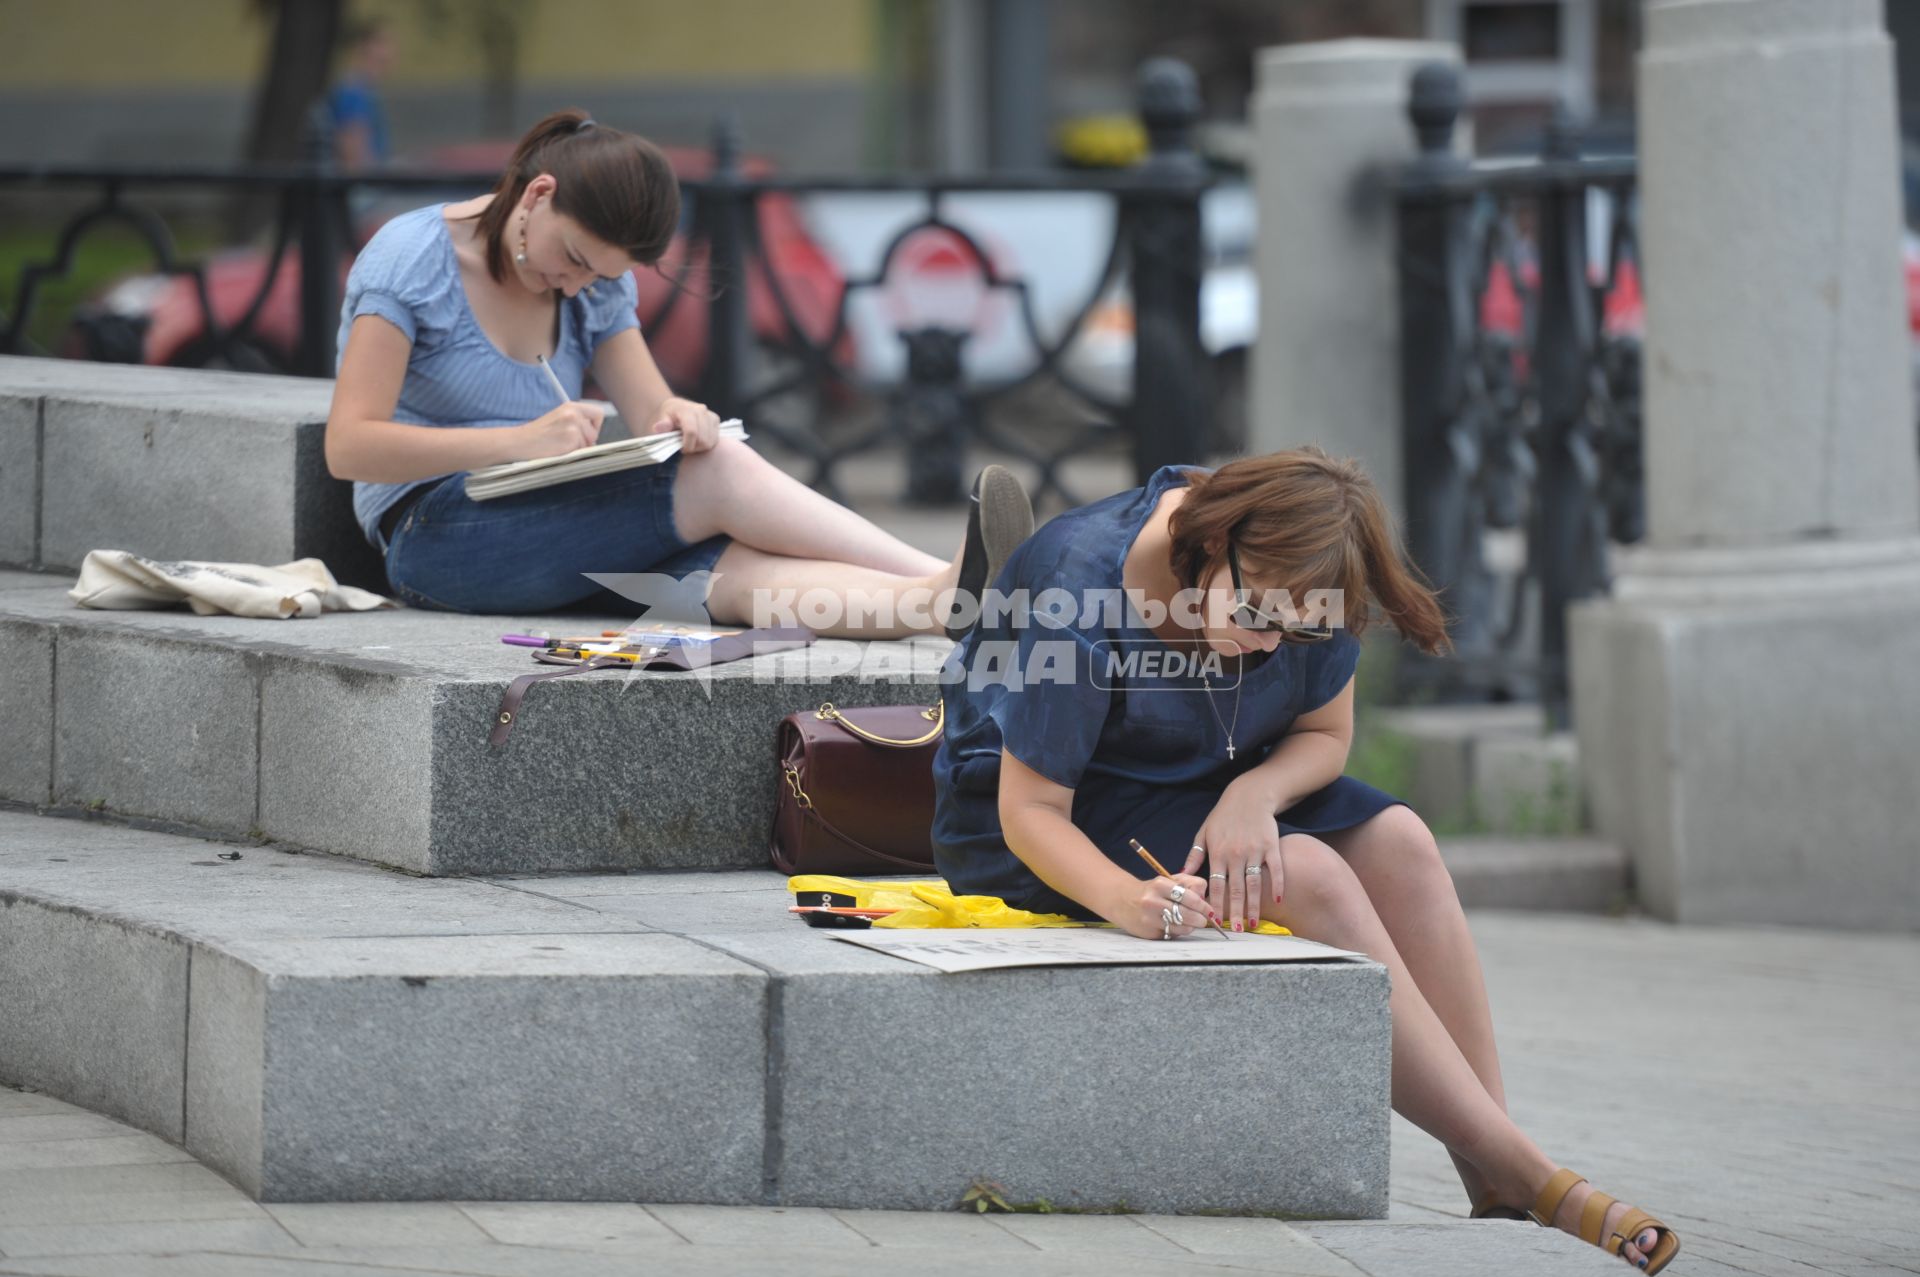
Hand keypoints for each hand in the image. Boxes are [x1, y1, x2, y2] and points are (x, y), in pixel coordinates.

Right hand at [516, 401, 604, 458]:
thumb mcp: (558, 420)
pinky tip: (559, 450)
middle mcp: (573, 413)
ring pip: (589, 443)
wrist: (520, 442)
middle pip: (595, 432)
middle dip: (586, 441)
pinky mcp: (571, 437)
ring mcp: (573, 424)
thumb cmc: (537, 435)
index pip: (597, 413)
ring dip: (577, 448)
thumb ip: (576, 423)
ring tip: (560, 446)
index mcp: (571, 406)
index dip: (595, 426)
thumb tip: (594, 438)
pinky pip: (582, 450)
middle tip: (569, 444)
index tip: (587, 433)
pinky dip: (572, 454)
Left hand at [648, 396, 721, 452]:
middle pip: (703, 439)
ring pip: (710, 441)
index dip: (688, 445)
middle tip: (685, 447)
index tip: (682, 450)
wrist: (677, 407)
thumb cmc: (668, 415)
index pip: (692, 432)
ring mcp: (710, 415)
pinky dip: (706, 444)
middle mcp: (701, 410)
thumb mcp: (661, 419)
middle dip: (694, 447)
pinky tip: (698, 440)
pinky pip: (715, 439)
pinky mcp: (716, 420)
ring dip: (700, 447)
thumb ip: (662, 425)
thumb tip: (658, 427)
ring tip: (691, 443)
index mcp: (687, 410)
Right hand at [1113, 872, 1215, 940]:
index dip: (1204, 906)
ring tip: (1187, 921)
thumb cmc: (1152, 890)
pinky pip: (1173, 935)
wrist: (1121, 900)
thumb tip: (1206, 900)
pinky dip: (1177, 932)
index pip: (1191, 897)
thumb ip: (1191, 884)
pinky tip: (1171, 925)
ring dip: (1190, 926)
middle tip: (1202, 920)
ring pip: (1183, 928)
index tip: (1210, 911)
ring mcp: (1149, 919)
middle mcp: (1153, 901)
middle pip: (1188, 914)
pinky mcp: (1148, 933)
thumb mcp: (1169, 880)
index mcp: (1160, 884)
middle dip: (1201, 919)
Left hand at [1183, 783, 1284, 931]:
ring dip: (1253, 905)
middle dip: (1234, 911)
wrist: (1249, 796)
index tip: (1213, 920)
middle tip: (1234, 930)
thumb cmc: (1224, 816)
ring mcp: (1254, 851)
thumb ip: (1195, 854)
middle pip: (1235, 889)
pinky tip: (1277, 900)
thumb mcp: (1204, 832)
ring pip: (1254, 884)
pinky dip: (1277, 885)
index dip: (1215, 903)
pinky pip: (1275, 870)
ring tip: (1251, 922)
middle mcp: (1236, 854)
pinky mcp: (1271, 847)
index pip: (1215, 884)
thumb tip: (1182, 875)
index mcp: (1218, 852)